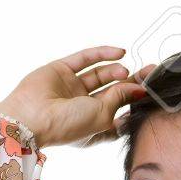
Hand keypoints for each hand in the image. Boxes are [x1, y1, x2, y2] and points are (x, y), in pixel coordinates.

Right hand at [0, 46, 157, 149]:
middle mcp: (82, 108)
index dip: (133, 105)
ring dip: (115, 71)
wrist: (32, 118)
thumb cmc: (66, 126)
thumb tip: (137, 87)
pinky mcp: (62, 70)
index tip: (148, 95)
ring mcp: (71, 88)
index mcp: (92, 126)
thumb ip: (120, 98)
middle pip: (112, 92)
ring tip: (125, 71)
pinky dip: (103, 54)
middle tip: (148, 73)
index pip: (117, 114)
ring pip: (99, 76)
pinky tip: (120, 52)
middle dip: (130, 83)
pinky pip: (85, 59)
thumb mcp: (102, 115)